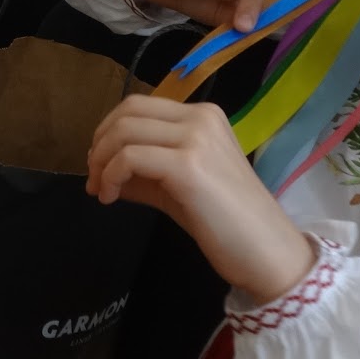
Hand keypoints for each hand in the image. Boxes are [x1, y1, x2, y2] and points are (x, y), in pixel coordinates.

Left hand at [88, 96, 316, 303]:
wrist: (267, 252)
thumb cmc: (228, 224)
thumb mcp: (179, 188)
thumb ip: (145, 172)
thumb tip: (103, 170)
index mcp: (203, 115)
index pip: (139, 105)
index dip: (108, 131)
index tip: (98, 165)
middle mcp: (201, 117)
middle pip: (128, 111)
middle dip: (100, 142)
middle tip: (92, 176)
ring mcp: (196, 138)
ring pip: (125, 131)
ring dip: (101, 162)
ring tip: (100, 190)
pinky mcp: (188, 166)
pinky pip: (130, 157)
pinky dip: (111, 175)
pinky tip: (110, 197)